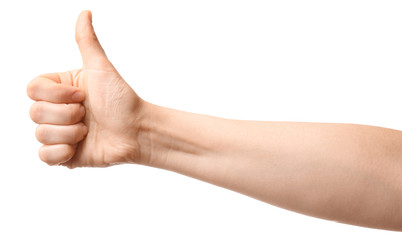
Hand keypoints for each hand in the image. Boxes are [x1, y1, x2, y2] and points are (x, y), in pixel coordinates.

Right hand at [27, 11, 143, 167]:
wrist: (137, 131)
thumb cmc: (122, 99)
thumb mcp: (101, 68)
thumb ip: (87, 42)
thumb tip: (85, 13)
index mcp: (59, 90)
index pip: (32, 89)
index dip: (56, 94)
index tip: (82, 95)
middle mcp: (56, 110)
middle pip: (35, 112)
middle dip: (67, 114)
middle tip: (89, 114)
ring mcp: (59, 133)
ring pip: (40, 134)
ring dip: (69, 132)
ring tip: (88, 131)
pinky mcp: (64, 156)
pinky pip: (44, 156)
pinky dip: (62, 152)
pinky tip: (79, 147)